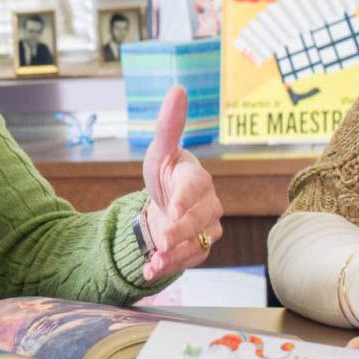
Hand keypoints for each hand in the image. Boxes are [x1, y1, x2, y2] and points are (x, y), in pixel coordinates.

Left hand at [139, 85, 223, 280]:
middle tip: (161, 239)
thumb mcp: (159, 151)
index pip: (195, 187)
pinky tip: (149, 270)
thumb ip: (168, 125)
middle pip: (199, 220)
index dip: (184, 198)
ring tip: (153, 261)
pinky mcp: (200, 248)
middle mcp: (208, 204)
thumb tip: (178, 89)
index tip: (170, 208)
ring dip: (175, 254)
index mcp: (197, 178)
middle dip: (179, 231)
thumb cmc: (164, 174)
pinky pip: (189, 260)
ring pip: (197, 244)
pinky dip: (169, 267)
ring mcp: (207, 228)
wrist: (164, 205)